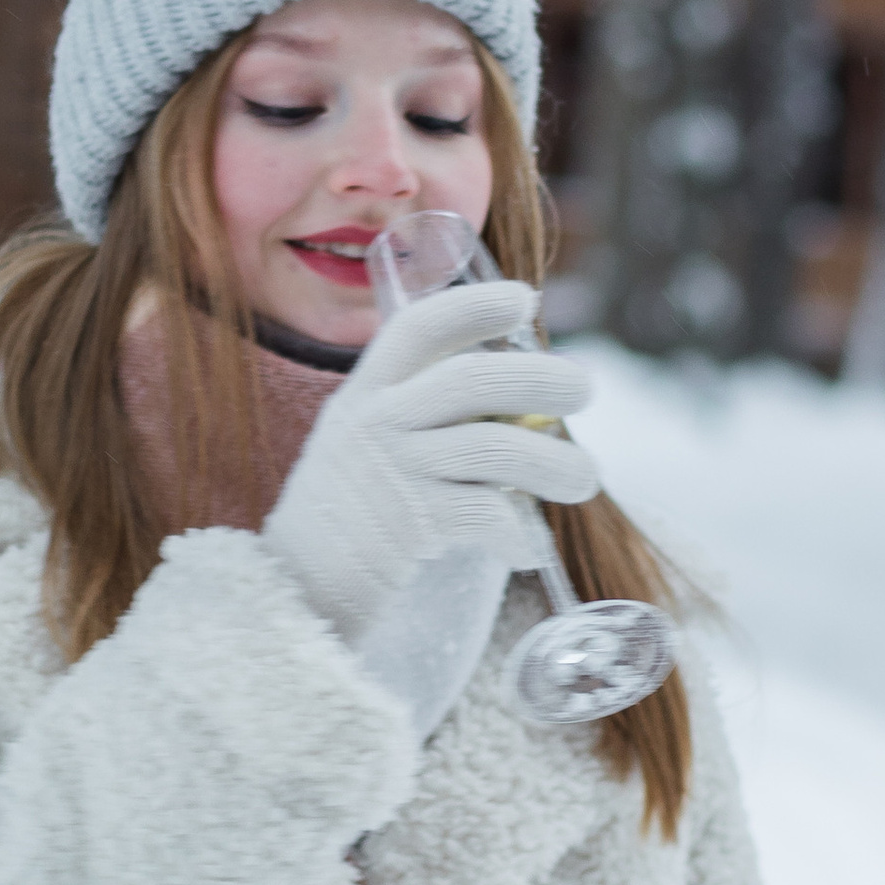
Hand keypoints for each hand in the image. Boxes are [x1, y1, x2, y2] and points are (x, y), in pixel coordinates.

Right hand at [258, 282, 598, 646]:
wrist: (298, 585)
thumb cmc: (353, 508)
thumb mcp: (365, 438)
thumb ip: (420, 409)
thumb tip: (521, 391)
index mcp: (365, 391)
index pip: (417, 328)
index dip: (473, 307)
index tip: (522, 299)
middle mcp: (375, 422)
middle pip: (470, 381)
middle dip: (540, 379)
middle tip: (585, 389)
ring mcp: (391, 472)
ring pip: (494, 449)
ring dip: (554, 462)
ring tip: (585, 478)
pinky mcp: (408, 526)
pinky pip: (486, 513)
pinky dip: (519, 532)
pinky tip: (529, 548)